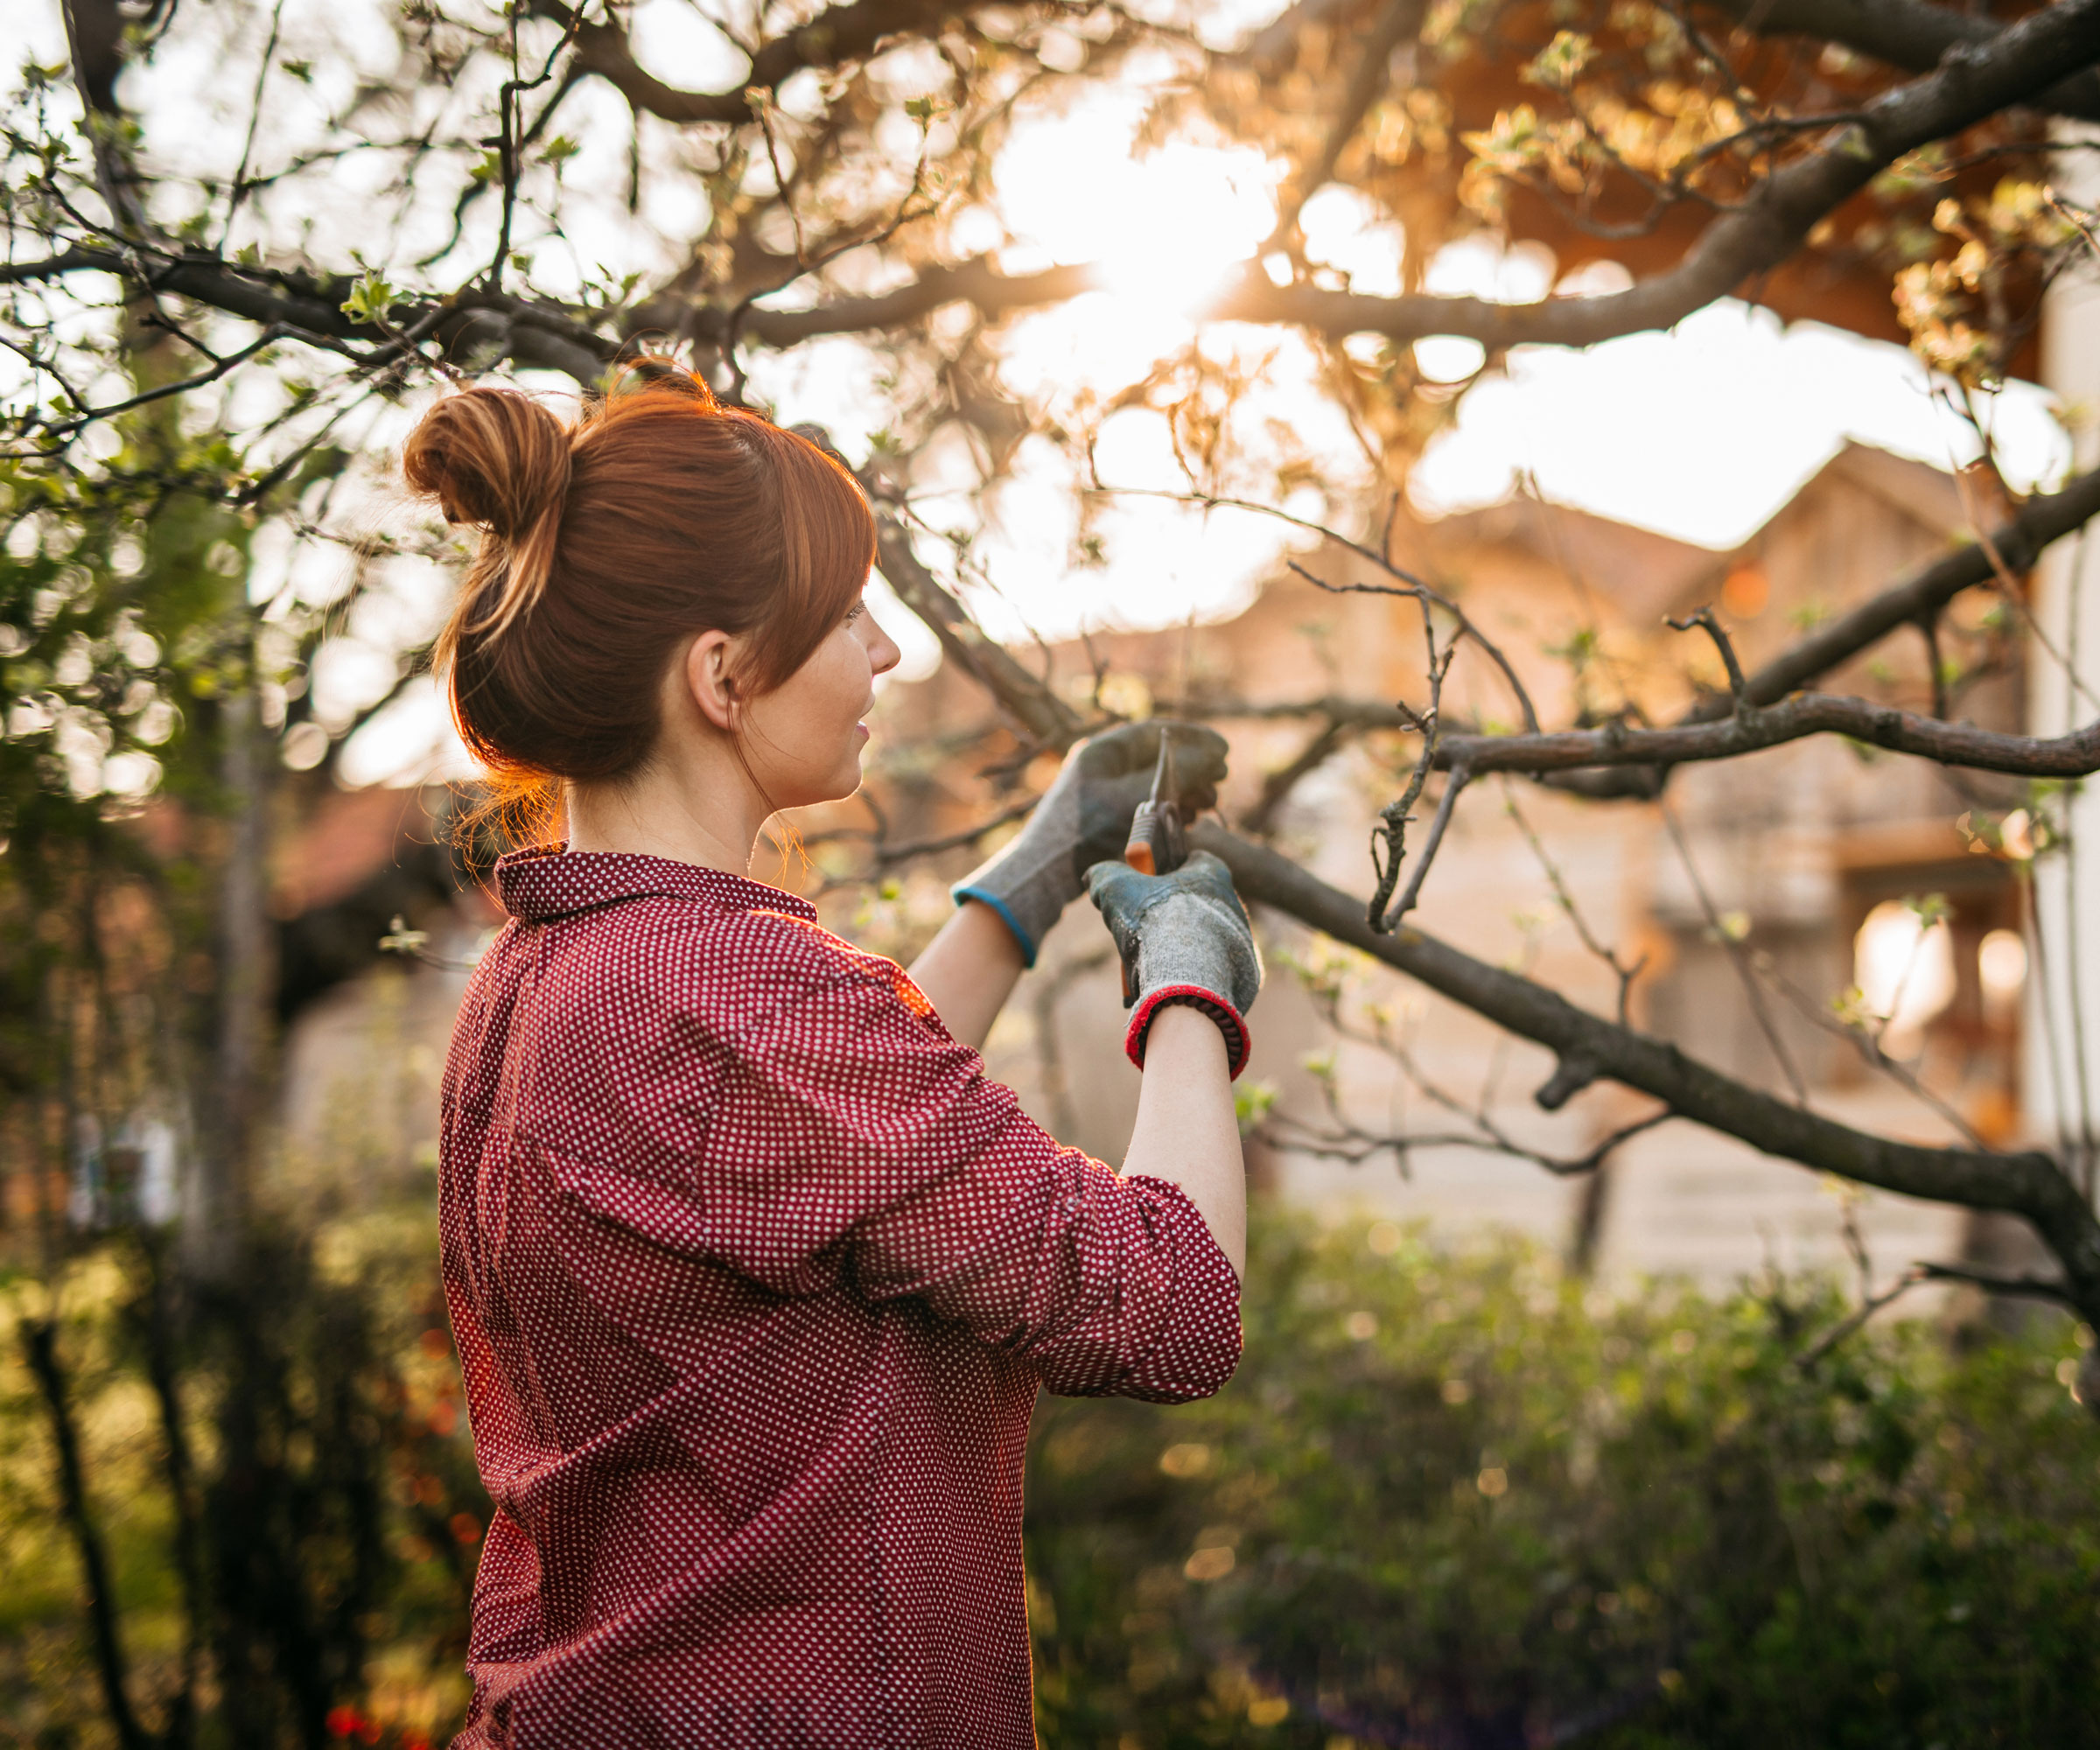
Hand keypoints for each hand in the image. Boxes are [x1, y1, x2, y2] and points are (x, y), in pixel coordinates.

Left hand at [952, 721, 1227, 965]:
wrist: (1045, 873)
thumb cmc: (1086, 831)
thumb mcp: (1136, 798)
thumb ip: (1177, 774)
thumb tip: (1213, 756)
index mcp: (1104, 751)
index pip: (1156, 733)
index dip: (1193, 738)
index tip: (1223, 748)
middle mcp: (1105, 766)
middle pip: (1158, 758)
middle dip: (1194, 767)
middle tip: (1221, 778)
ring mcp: (1106, 792)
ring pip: (1156, 783)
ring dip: (1186, 790)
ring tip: (1209, 803)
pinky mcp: (1108, 818)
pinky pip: (1147, 804)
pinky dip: (1170, 809)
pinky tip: (1189, 819)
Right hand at [1086, 849, 1260, 1078]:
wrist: (1189, 977)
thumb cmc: (1156, 922)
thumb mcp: (1116, 888)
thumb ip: (1103, 875)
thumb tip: (1093, 875)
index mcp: (1212, 872)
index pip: (1192, 859)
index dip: (1167, 869)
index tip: (1147, 883)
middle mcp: (1233, 901)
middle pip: (1197, 900)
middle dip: (1172, 912)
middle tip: (1145, 928)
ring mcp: (1242, 938)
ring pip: (1206, 935)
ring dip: (1183, 944)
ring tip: (1155, 960)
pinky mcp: (1244, 972)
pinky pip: (1215, 967)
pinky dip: (1195, 971)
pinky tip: (1172, 979)